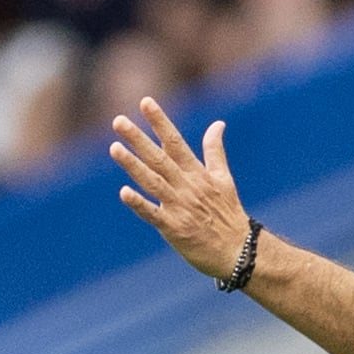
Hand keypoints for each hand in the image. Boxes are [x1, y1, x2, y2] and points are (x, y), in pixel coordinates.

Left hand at [109, 98, 252, 281]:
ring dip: (133, 165)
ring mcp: (180, 207)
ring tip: (114, 148)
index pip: (175, 142)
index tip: (145, 102)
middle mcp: (187, 186)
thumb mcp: (224, 178)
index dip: (160, 122)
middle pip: (159, 158)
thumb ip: (215, 150)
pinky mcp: (174, 228)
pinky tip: (124, 193)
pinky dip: (139, 204)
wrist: (238, 250)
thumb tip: (218, 123)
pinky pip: (153, 214)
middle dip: (138, 139)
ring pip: (152, 181)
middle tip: (118, 121)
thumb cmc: (228, 214)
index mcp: (197, 173)